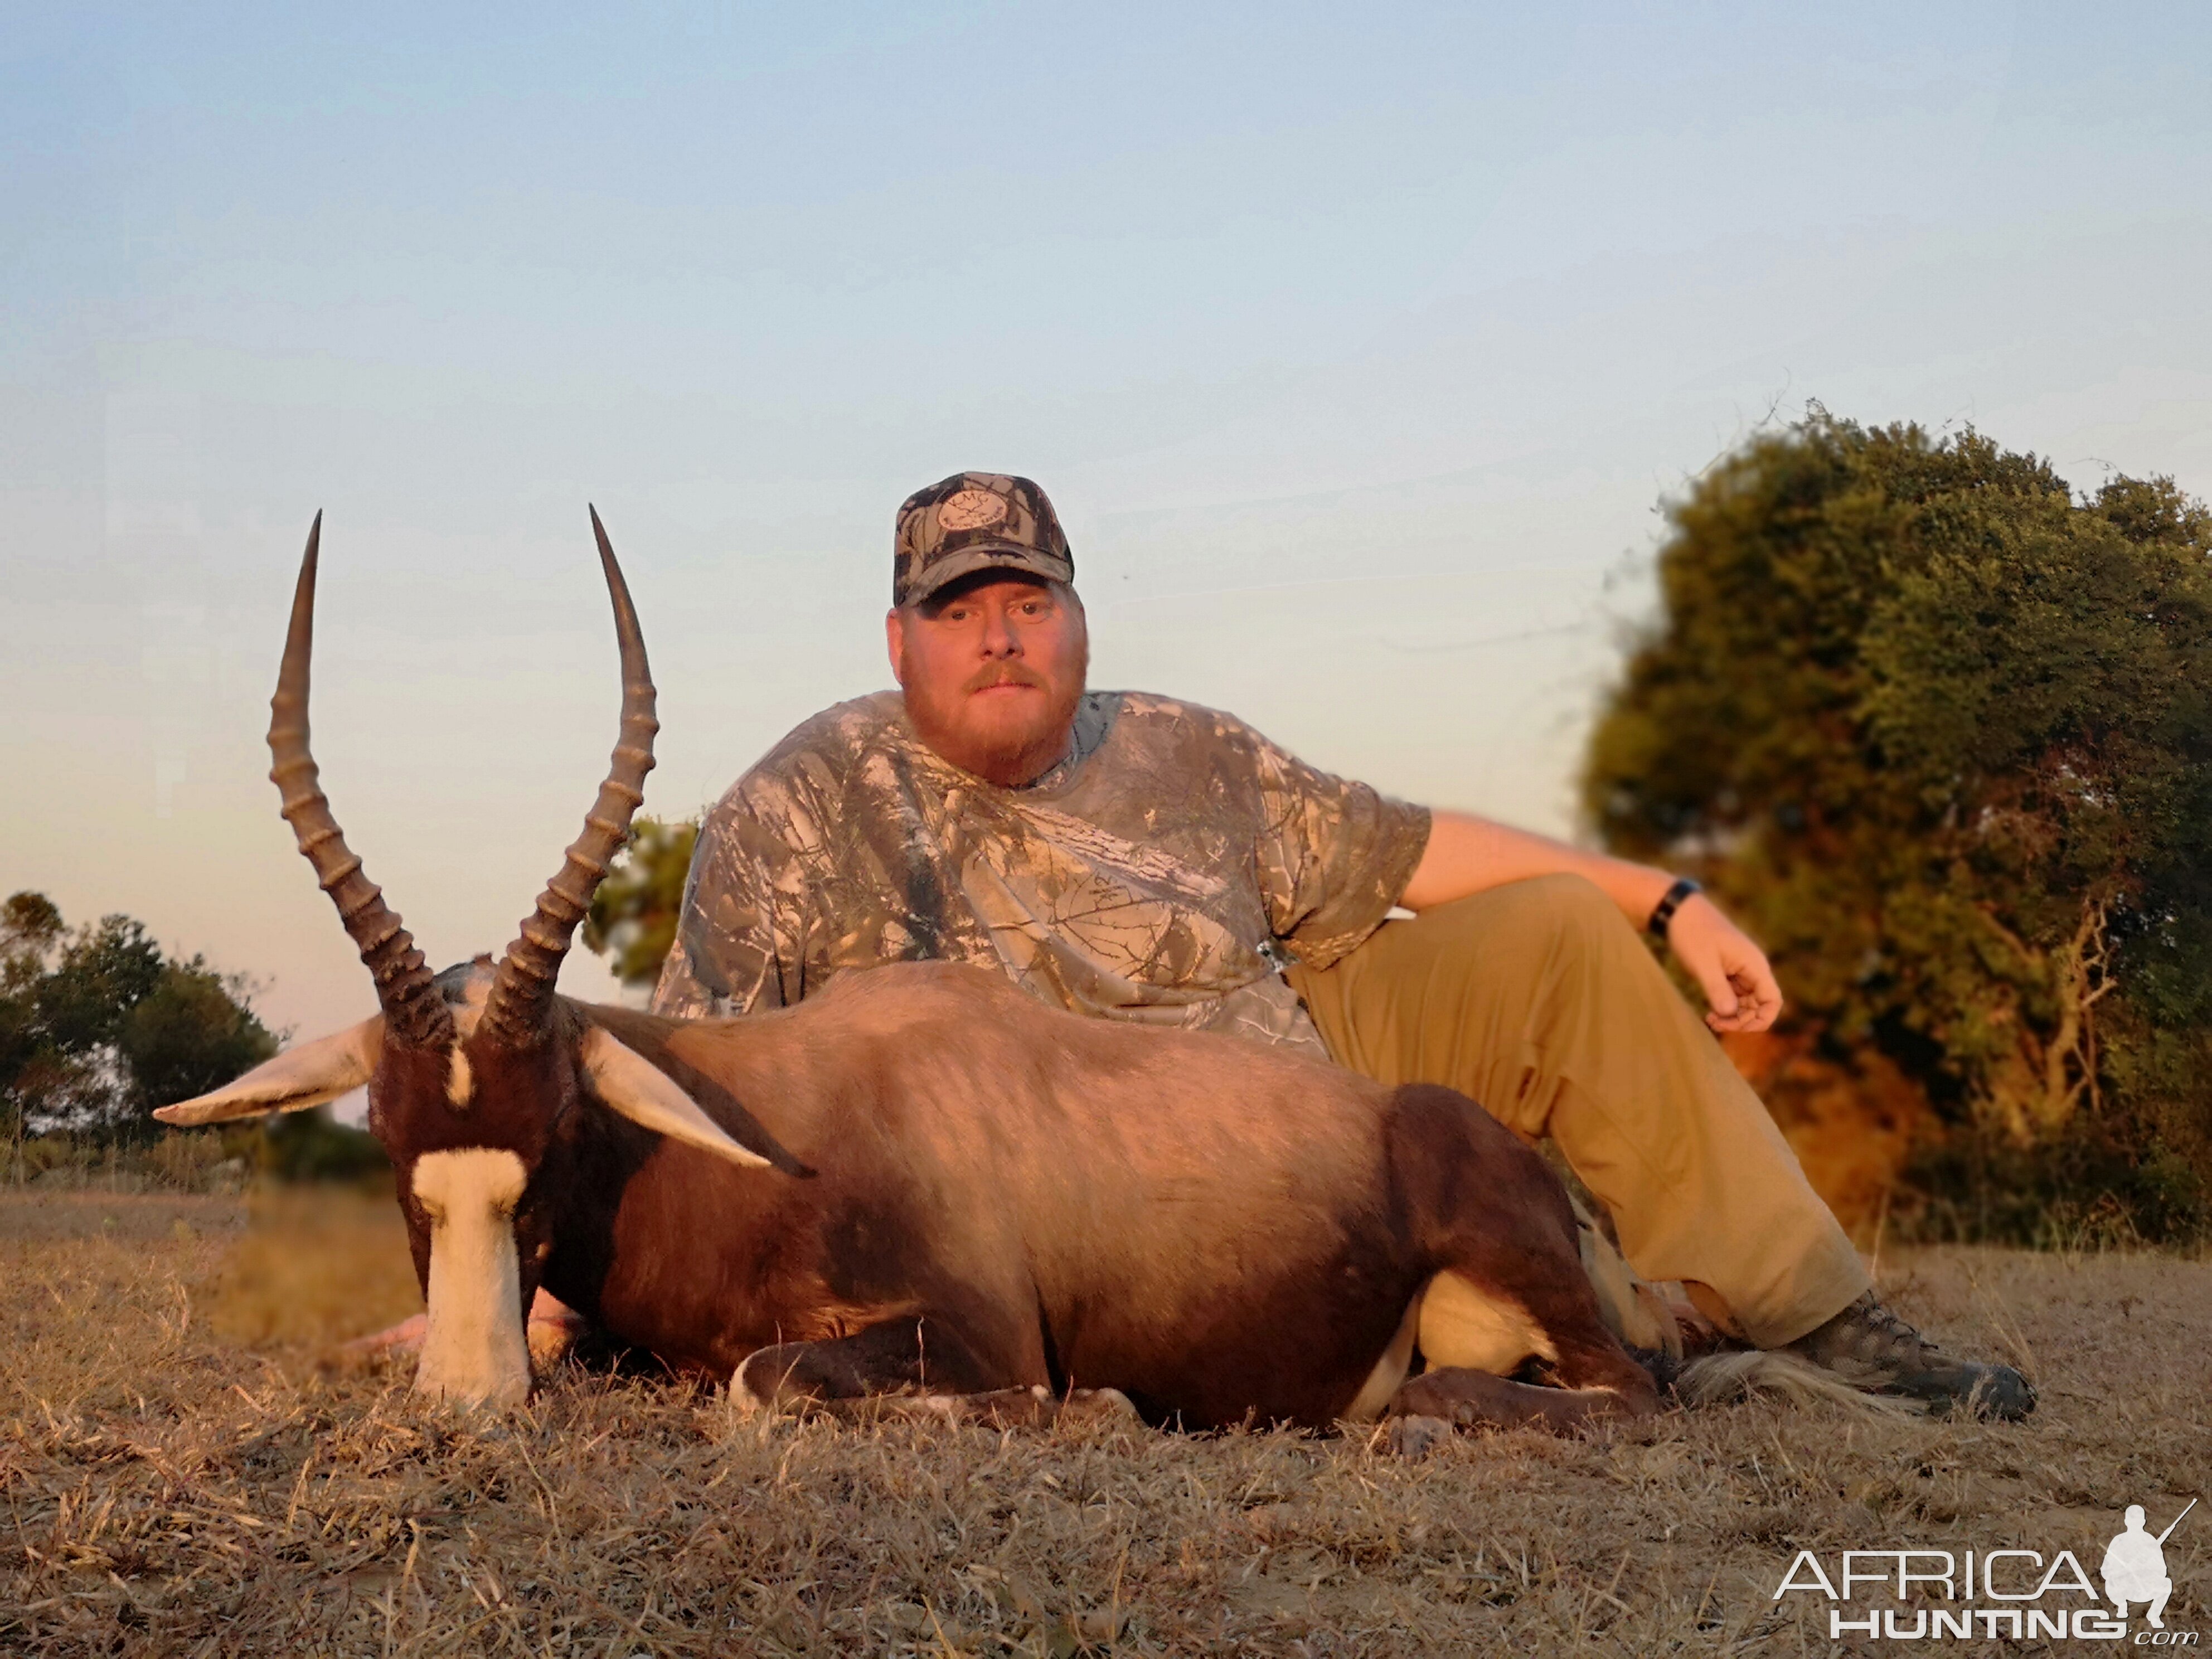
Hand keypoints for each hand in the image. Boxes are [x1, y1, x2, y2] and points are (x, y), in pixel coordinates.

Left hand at [1665, 893, 1783, 1033]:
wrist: (1679, 912)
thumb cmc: (1692, 933)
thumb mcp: (1702, 963)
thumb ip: (1716, 988)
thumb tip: (1729, 1014)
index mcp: (1754, 964)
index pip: (1772, 1000)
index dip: (1760, 1019)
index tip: (1735, 1026)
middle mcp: (1753, 968)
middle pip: (1760, 1006)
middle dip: (1741, 1020)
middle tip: (1714, 1023)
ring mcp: (1741, 971)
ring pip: (1747, 1003)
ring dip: (1732, 1016)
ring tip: (1709, 1019)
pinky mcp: (1728, 972)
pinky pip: (1734, 997)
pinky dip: (1725, 1007)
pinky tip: (1709, 1012)